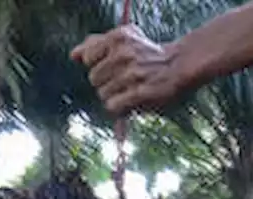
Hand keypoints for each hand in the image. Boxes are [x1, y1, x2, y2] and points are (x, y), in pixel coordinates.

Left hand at [70, 25, 189, 115]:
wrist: (179, 65)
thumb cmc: (147, 53)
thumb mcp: (123, 39)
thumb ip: (96, 44)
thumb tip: (73, 55)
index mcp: (118, 37)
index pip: (87, 57)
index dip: (97, 65)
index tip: (112, 65)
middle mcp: (124, 53)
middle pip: (93, 78)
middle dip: (105, 82)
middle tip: (124, 79)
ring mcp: (132, 74)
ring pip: (103, 94)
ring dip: (114, 95)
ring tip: (129, 89)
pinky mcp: (139, 93)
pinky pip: (113, 106)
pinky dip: (119, 107)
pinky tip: (130, 100)